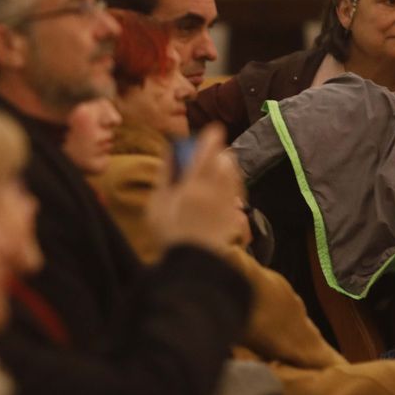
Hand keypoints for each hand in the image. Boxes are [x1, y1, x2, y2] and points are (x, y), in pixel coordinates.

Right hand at [147, 125, 245, 253]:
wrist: (191, 265)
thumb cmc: (168, 234)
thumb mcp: (157, 204)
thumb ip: (165, 175)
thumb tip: (171, 150)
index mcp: (193, 186)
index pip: (208, 152)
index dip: (212, 137)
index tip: (214, 128)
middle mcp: (215, 191)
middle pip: (225, 160)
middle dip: (220, 153)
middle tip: (210, 152)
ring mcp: (227, 203)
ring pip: (234, 174)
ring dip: (227, 166)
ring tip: (217, 168)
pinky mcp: (235, 216)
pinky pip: (238, 191)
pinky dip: (232, 183)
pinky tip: (223, 187)